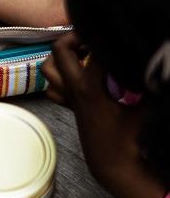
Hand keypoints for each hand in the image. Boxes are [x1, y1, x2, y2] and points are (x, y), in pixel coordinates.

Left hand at [43, 36, 165, 197]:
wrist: (113, 162)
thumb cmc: (129, 137)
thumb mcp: (143, 107)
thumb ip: (144, 84)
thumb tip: (149, 64)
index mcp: (91, 87)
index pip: (92, 51)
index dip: (103, 38)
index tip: (115, 34)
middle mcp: (74, 88)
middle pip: (60, 50)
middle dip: (74, 36)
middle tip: (93, 35)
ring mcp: (68, 97)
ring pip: (48, 67)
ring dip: (60, 55)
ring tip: (81, 50)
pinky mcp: (69, 105)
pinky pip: (52, 86)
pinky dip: (58, 76)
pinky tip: (76, 73)